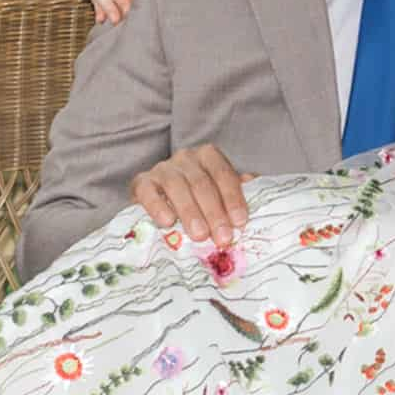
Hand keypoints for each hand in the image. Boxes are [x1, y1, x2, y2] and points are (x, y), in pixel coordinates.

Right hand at [132, 145, 247, 243]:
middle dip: (214, 212)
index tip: (240, 222)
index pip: (224, 174)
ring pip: (177, 186)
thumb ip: (236, 192)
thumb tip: (254, 184)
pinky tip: (167, 221)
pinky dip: (157, 205)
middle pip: (202, 183)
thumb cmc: (198, 201)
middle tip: (223, 237)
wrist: (159, 204)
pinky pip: (148, 191)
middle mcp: (186, 158)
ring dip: (190, 212)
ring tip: (199, 235)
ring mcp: (162, 168)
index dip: (233, 198)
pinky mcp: (141, 182)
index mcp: (208, 157)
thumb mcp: (219, 195)